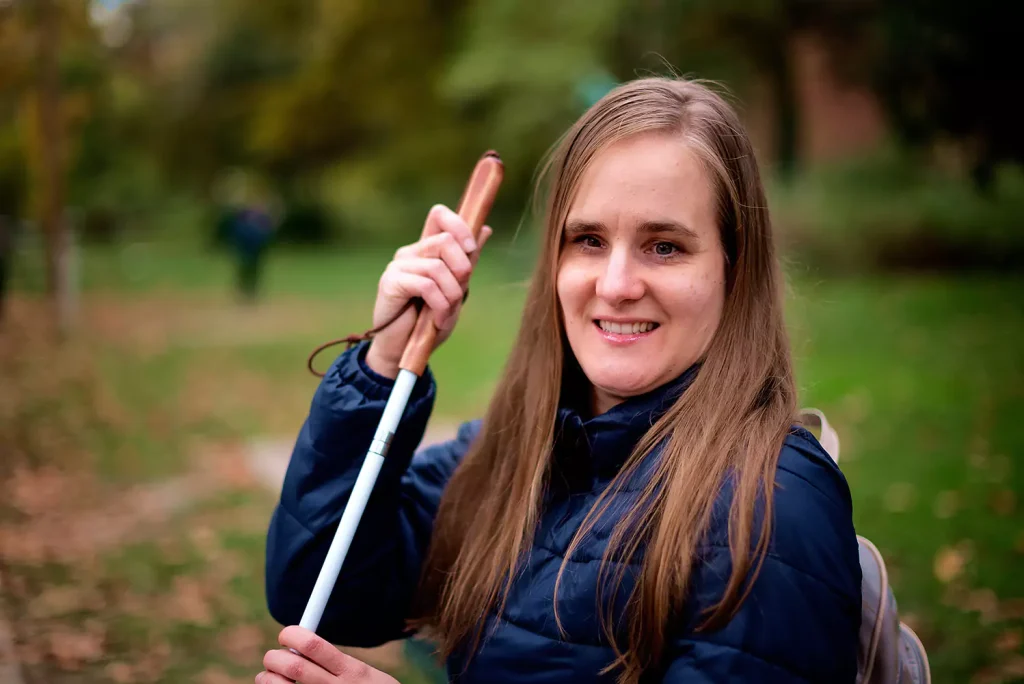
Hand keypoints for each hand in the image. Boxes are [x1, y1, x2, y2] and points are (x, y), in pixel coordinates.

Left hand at [257, 626, 398, 682]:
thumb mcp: (369, 677)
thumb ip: (342, 664)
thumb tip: (305, 646)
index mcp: (351, 671)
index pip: (313, 646)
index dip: (293, 635)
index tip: (285, 635)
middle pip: (293, 667)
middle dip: (274, 658)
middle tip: (273, 658)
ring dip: (268, 679)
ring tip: (268, 677)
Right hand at [365, 204, 492, 377]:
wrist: (404, 351)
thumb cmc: (428, 322)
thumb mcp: (456, 290)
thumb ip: (467, 261)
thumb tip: (485, 229)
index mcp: (426, 250)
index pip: (439, 215)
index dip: (459, 225)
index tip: (471, 249)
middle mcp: (411, 252)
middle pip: (446, 241)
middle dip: (462, 271)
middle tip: (459, 296)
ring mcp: (399, 266)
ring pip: (439, 267)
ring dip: (451, 296)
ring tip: (446, 317)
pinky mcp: (391, 282)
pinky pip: (427, 284)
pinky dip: (440, 305)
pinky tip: (438, 321)